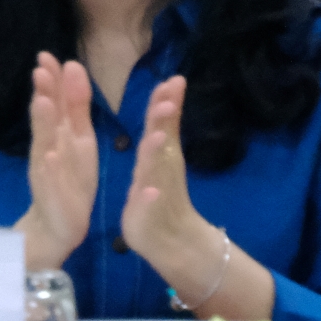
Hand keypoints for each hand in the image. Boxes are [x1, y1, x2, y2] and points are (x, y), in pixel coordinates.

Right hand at [16, 53, 98, 271]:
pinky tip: (48, 158)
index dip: (52, 80)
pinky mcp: (52, 195)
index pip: (55, 101)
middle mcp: (48, 148)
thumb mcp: (78, 137)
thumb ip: (76, 105)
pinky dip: (49, 170)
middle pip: (46, 119)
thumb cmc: (70, 177)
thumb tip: (72, 66)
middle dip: (44, 95)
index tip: (48, 55)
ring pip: (44, 144)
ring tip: (42, 104)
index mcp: (61, 134)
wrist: (58, 225)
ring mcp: (48, 172)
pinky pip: (50, 181)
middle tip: (40, 70)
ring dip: (42, 125)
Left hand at [119, 76, 214, 282]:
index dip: (164, 102)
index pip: (161, 124)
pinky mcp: (147, 215)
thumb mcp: (158, 160)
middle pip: (162, 140)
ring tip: (159, 136)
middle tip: (171, 94)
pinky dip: (150, 198)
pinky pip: (149, 206)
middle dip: (164, 118)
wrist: (172, 242)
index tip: (173, 78)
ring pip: (156, 170)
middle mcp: (160, 170)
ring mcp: (156, 192)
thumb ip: (163, 130)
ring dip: (157, 153)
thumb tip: (168, 98)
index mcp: (158, 155)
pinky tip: (151, 191)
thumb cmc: (159, 197)